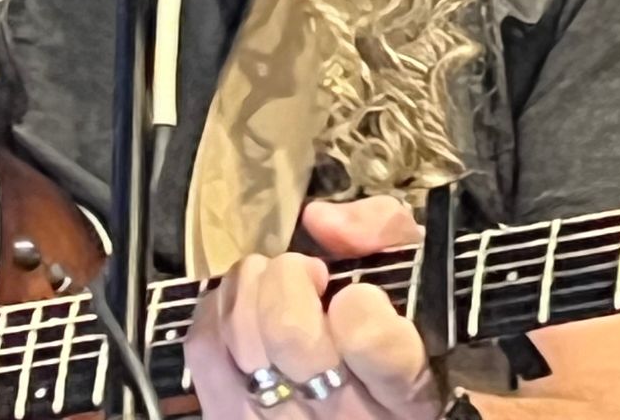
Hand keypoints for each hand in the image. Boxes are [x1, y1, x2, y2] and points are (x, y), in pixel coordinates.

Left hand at [187, 196, 440, 418]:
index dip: (359, 303)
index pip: (369, 339)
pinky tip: (245, 310)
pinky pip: (204, 346)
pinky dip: (219, 310)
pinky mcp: (228, 417)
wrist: (351, 413)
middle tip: (312, 277)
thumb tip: (321, 219)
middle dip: (292, 275)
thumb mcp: (415, 287)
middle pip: (288, 327)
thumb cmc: (389, 349)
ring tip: (276, 289)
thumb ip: (384, 235)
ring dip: (254, 286)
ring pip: (240, 328)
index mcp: (401, 390)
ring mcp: (279, 418)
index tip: (357, 295)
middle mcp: (339, 414)